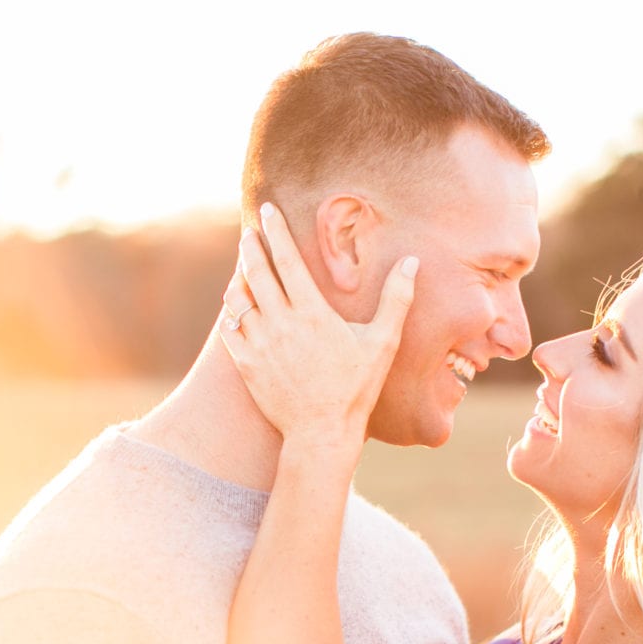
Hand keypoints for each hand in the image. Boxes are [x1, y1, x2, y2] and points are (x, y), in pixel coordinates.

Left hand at [218, 202, 417, 448]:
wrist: (322, 432)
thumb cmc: (356, 388)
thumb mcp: (383, 343)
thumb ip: (396, 300)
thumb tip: (412, 263)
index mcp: (311, 312)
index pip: (287, 259)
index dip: (276, 231)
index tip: (267, 211)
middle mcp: (280, 323)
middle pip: (256, 272)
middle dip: (251, 247)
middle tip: (249, 232)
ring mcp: (259, 344)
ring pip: (239, 299)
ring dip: (239, 278)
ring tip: (243, 268)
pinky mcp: (246, 365)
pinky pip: (230, 330)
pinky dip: (232, 314)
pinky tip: (237, 309)